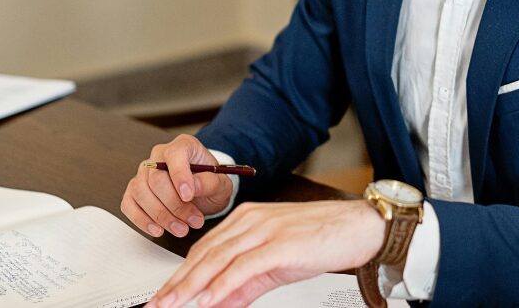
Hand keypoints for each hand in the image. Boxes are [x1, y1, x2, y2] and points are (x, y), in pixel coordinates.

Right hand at [121, 134, 233, 238]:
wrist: (202, 193)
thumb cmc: (210, 183)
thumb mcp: (221, 183)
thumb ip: (210, 183)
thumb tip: (193, 187)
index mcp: (183, 146)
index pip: (175, 154)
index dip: (180, 176)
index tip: (189, 196)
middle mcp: (159, 156)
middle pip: (156, 179)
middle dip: (175, 205)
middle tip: (193, 221)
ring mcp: (144, 173)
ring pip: (141, 192)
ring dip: (160, 216)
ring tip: (181, 229)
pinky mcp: (134, 190)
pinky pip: (129, 204)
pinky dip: (142, 220)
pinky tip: (158, 230)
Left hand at [146, 199, 384, 307]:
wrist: (359, 228)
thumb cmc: (322, 239)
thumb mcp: (276, 264)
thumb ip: (245, 285)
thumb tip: (217, 304)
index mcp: (248, 219)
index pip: (205, 248)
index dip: (181, 273)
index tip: (164, 295)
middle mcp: (252, 220)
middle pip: (205, 253)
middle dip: (178, 282)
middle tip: (158, 304)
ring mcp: (265, 229)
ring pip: (218, 259)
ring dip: (192, 285)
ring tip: (174, 304)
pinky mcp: (280, 243)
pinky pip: (244, 266)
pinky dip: (223, 283)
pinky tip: (208, 298)